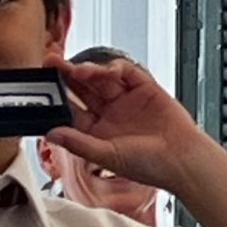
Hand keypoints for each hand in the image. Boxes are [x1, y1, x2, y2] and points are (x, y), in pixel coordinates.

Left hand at [49, 58, 206, 193]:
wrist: (182, 160)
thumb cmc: (149, 165)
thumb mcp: (106, 156)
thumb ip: (78, 143)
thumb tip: (51, 133)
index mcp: (97, 131)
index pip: (71, 109)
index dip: (57, 97)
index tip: (44, 86)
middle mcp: (109, 113)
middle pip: (82, 89)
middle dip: (67, 74)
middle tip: (52, 61)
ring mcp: (126, 99)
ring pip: (100, 78)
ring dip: (88, 70)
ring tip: (79, 70)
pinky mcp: (144, 88)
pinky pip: (125, 71)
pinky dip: (115, 67)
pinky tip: (108, 71)